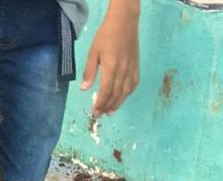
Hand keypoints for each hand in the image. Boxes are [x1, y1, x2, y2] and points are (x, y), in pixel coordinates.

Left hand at [81, 0, 139, 116]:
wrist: (124, 23)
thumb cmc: (106, 36)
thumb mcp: (93, 53)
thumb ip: (90, 72)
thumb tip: (85, 89)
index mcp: (111, 68)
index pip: (106, 91)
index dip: (100, 104)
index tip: (95, 112)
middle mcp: (123, 71)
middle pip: (116, 94)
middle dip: (107, 106)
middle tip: (100, 115)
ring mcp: (132, 68)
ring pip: (126, 91)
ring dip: (118, 103)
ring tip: (111, 111)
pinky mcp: (137, 65)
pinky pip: (134, 83)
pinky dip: (129, 92)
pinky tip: (123, 97)